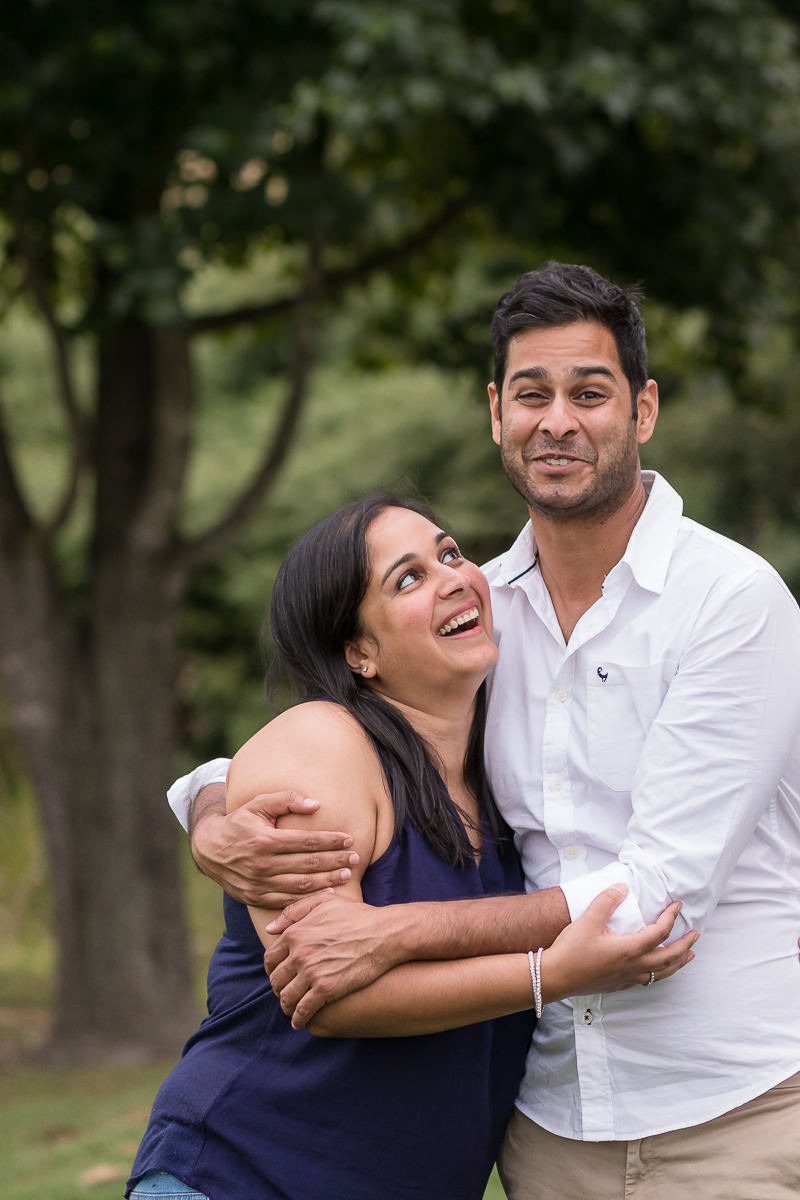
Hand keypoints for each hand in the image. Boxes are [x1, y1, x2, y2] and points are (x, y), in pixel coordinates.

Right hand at [191, 788, 358, 907]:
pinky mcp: (255, 897)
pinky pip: (287, 901)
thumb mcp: (258, 803)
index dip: (330, 840)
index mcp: (264, 840)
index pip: (305, 841)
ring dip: (327, 881)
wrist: (209, 849)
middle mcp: (262, 864)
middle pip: (308, 864)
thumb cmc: (239, 822)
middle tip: (356, 858)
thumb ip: (287, 799)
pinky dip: (308, 899)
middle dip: (335, 861)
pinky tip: (327, 894)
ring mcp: (258, 884)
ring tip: (347, 875)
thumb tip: (316, 804)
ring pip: (301, 885)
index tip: (349, 839)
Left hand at [264, 893, 399, 1027]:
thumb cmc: (357, 916)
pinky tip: (300, 1022)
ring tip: (291, 1010)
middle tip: (285, 993)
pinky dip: (298, 1019)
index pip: (271, 958)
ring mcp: (312, 972)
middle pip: (276, 980)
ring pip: (286, 997)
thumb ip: (294, 912)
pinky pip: (303, 1010)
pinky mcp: (326, 989)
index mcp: (295, 933)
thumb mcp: (324, 902)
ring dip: (286, 1006)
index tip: (279, 975)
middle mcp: (299, 953)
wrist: (384, 933)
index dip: (272, 969)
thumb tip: (269, 929)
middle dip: (278, 989)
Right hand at [542, 886, 698, 1000]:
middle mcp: (634, 966)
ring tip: (689, 956)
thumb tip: (623, 887)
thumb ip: (606, 901)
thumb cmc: (571, 950)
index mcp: (629, 949)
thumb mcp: (587, 920)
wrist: (555, 977)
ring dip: (678, 962)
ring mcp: (628, 978)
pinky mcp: (620, 985)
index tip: (677, 906)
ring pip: (662, 973)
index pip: (660, 932)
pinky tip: (658, 969)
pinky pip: (649, 979)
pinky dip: (662, 972)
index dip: (671, 917)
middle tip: (696, 934)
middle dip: (685, 944)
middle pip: (669, 957)